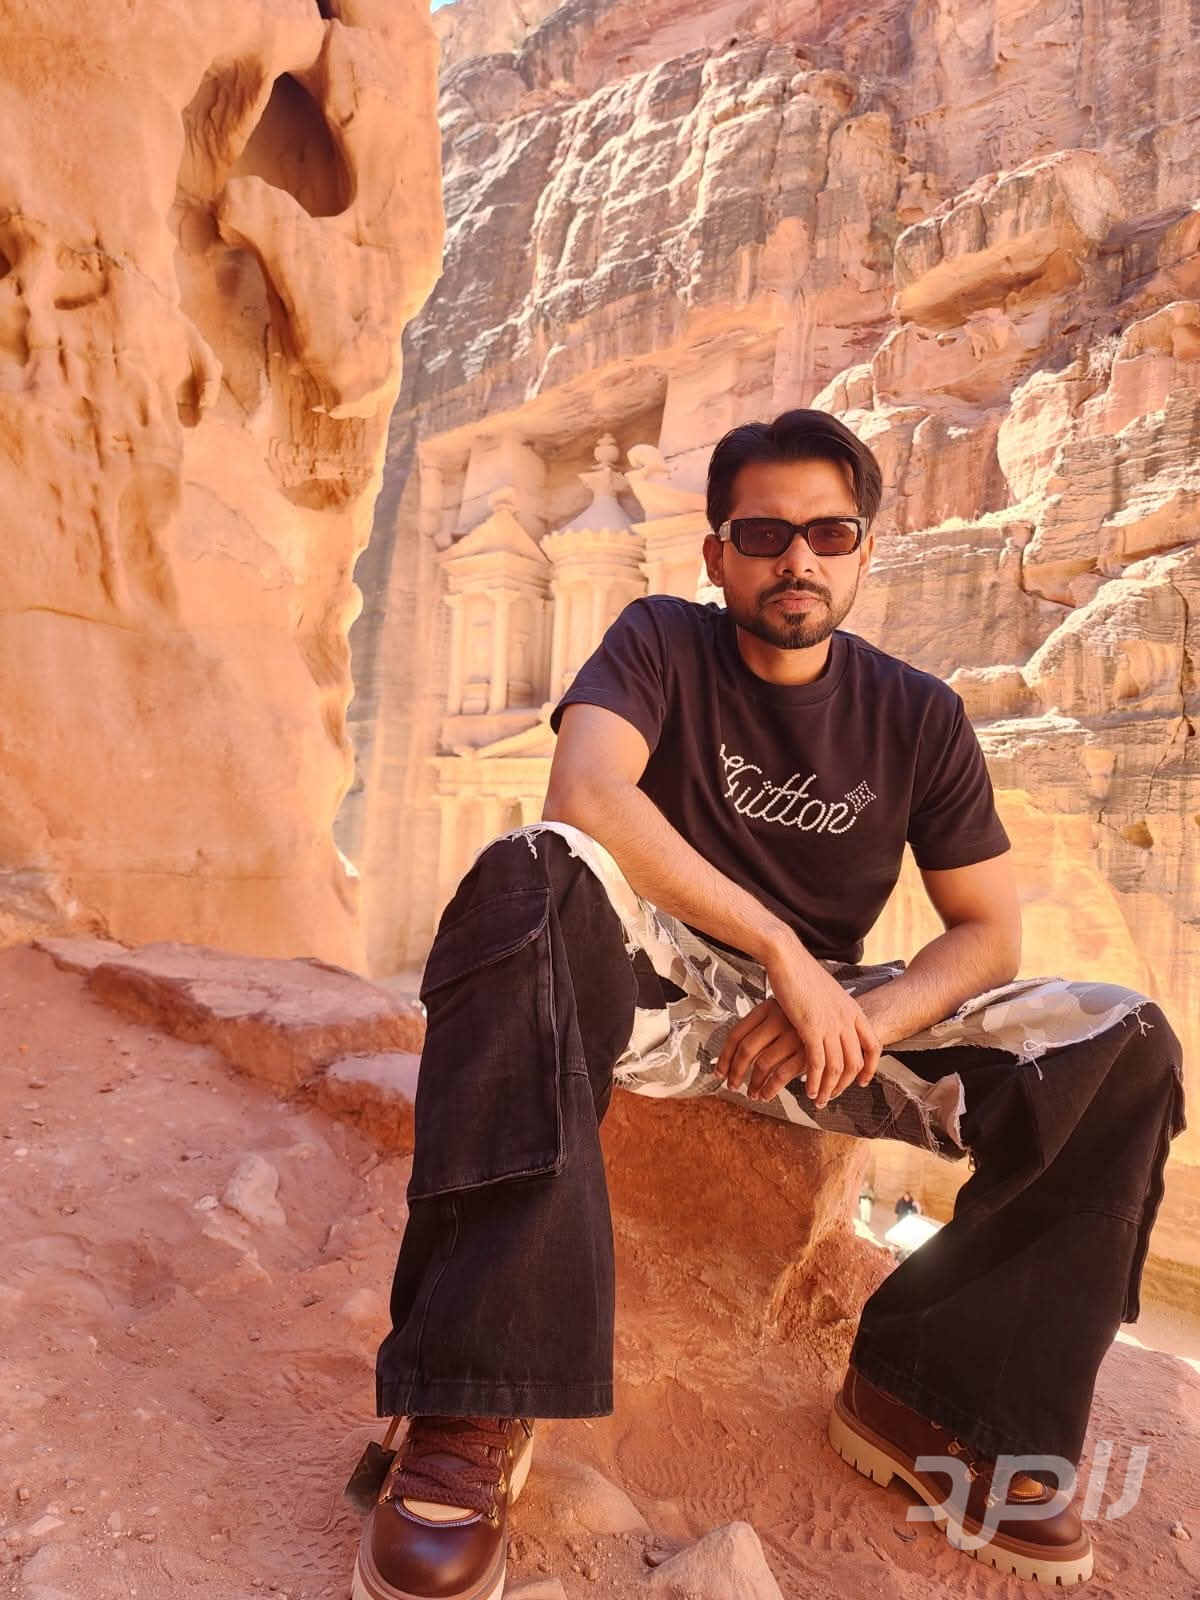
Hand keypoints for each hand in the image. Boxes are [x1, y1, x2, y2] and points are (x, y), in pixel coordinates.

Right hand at [716, 939, 881, 1107]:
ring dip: (829, 1088)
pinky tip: (807, 1091)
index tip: (862, 1081)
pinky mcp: (811, 1028)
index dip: (870, 1067)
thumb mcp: (826, 992)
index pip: (873, 1045)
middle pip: (856, 1062)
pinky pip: (818, 1064)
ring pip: (838, 1068)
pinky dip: (815, 1081)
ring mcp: (831, 1024)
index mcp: (853, 1010)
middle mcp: (847, 1019)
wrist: (787, 958)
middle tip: (832, 1096)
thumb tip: (831, 1018)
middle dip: (846, 1084)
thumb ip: (833, 1008)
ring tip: (818, 1101)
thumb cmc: (800, 972)